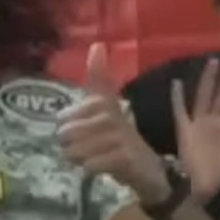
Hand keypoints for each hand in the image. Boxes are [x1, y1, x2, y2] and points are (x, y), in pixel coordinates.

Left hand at [60, 42, 167, 201]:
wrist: (153, 173)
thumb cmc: (122, 143)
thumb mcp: (107, 113)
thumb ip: (99, 82)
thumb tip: (97, 45)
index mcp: (108, 103)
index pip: (92, 88)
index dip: (79, 100)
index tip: (91, 82)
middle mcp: (114, 116)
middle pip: (66, 131)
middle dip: (71, 145)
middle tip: (89, 148)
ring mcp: (120, 137)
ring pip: (74, 150)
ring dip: (79, 160)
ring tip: (94, 159)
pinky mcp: (123, 158)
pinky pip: (88, 165)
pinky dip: (90, 171)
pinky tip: (100, 169)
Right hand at [170, 55, 219, 200]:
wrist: (198, 188)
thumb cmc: (218, 173)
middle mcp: (212, 120)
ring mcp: (197, 124)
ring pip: (204, 97)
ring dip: (208, 80)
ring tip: (213, 62)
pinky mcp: (183, 130)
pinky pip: (180, 112)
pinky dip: (177, 99)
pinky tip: (177, 83)